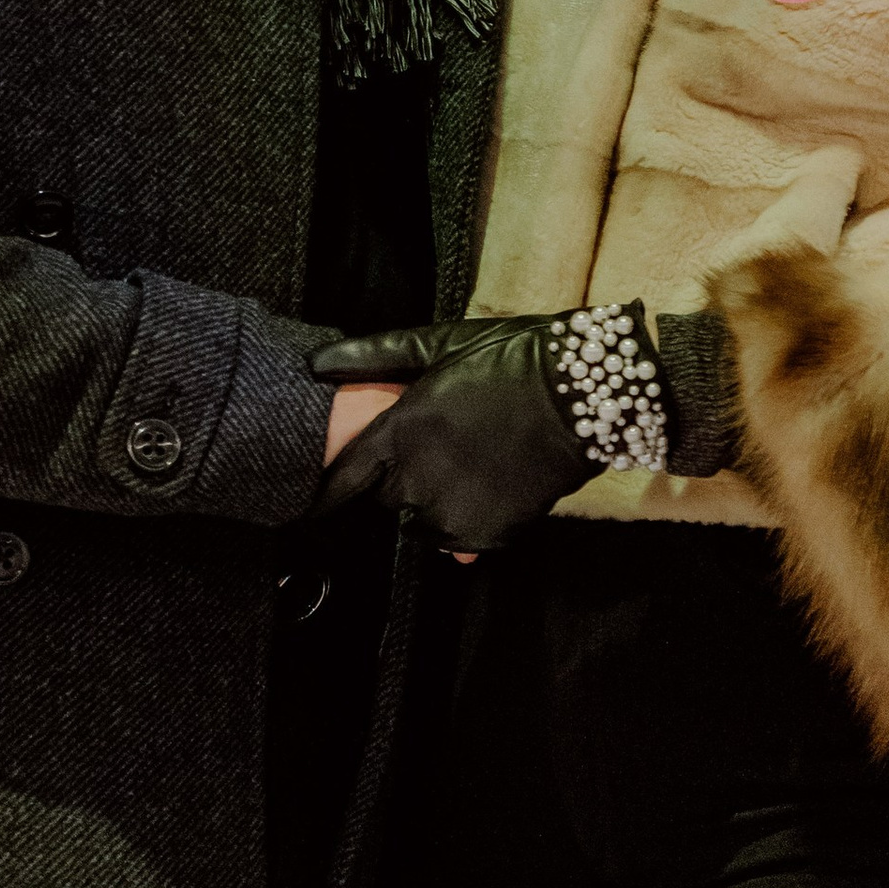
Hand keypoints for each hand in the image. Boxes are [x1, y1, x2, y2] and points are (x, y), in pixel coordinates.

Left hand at [310, 319, 597, 552]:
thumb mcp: (440, 344)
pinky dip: (464, 523)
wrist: (577, 396)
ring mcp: (450, 512)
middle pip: (385, 498)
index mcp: (400, 430)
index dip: (326, 493)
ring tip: (465, 467)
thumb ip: (376, 357)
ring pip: (419, 523)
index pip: (345, 477)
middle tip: (435, 450)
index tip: (311, 505)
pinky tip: (487, 488)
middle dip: (399, 479)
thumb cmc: (506, 359)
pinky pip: (455, 543)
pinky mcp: (483, 536)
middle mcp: (416, 478)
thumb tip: (317, 363)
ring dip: (431, 503)